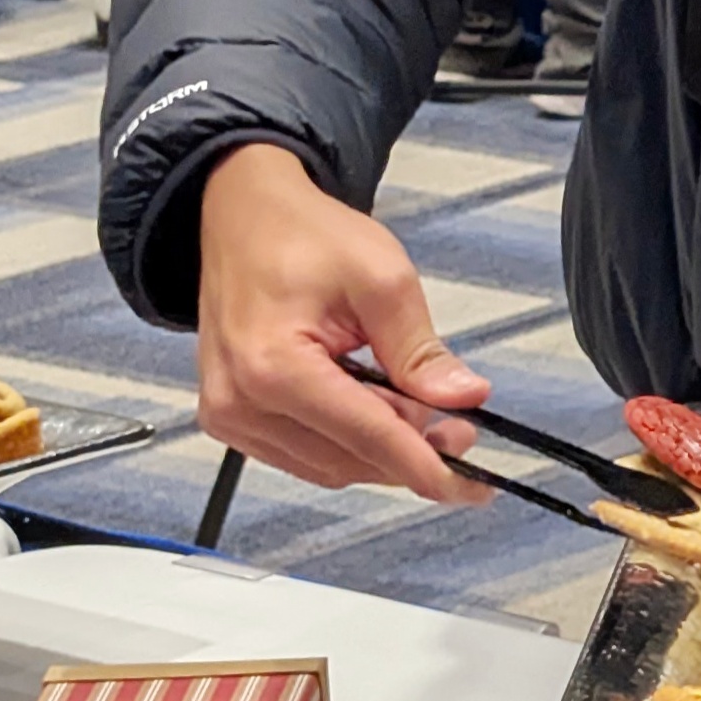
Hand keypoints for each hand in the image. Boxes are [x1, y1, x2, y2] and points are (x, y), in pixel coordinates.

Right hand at [197, 146, 489, 499]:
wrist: (242, 215)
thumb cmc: (302, 234)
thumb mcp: (381, 276)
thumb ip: (419, 349)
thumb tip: (463, 398)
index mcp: (273, 366)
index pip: (366, 437)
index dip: (427, 466)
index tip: (472, 485)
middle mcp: (240, 402)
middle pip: (348, 461)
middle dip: (410, 452)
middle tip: (460, 427)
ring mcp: (229, 415)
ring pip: (327, 466)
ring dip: (379, 450)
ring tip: (416, 408)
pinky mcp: (230, 417)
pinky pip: (302, 455)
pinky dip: (345, 441)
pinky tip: (371, 407)